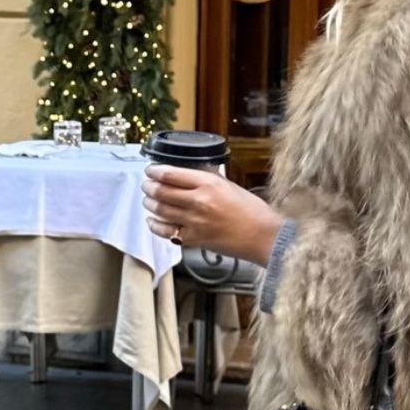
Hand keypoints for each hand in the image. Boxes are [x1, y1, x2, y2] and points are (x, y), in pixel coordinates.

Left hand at [145, 165, 279, 263]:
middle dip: (149, 187)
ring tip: (148, 200)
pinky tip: (152, 221)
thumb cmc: (251, 211)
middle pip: (161, 191)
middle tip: (147, 185)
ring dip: (150, 204)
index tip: (151, 170)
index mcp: (208, 184)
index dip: (155, 171)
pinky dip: (155, 225)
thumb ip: (207, 180)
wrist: (262, 236)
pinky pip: (166, 231)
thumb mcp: (229, 185)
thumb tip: (188, 175)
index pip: (171, 174)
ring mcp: (193, 221)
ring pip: (160, 210)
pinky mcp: (192, 239)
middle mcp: (198, 201)